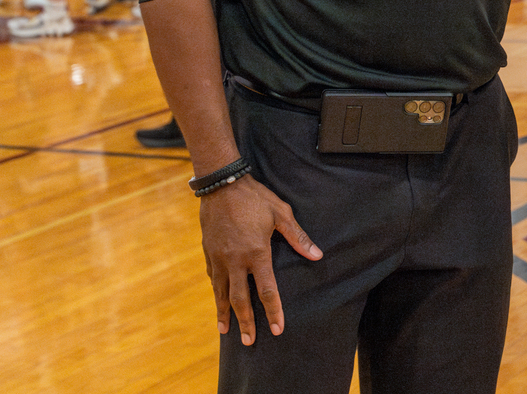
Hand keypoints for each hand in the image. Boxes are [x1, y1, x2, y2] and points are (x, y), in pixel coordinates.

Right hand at [200, 175, 322, 345]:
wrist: (222, 185)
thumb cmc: (255, 198)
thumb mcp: (281, 213)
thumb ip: (298, 237)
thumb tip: (317, 255)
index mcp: (257, 253)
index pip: (267, 291)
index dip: (273, 312)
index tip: (277, 330)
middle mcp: (236, 261)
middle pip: (241, 299)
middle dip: (246, 322)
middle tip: (248, 342)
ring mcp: (219, 258)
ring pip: (221, 293)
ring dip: (224, 314)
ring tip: (225, 332)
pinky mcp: (208, 253)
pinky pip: (213, 278)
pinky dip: (216, 292)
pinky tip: (217, 301)